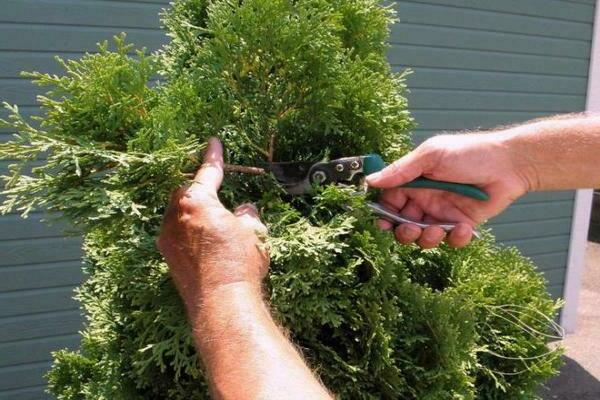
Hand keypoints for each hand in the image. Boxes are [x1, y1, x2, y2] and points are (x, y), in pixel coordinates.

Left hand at [157, 138, 268, 318]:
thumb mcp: (253, 232)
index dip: (213, 157)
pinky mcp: (168, 259)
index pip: (207, 173)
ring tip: (216, 225)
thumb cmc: (239, 263)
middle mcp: (174, 216)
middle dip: (201, 191)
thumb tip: (243, 210)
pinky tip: (207, 245)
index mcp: (195, 201)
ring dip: (195, 214)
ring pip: (179, 215)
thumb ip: (247, 214)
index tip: (213, 142)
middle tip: (218, 194)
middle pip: (186, 193)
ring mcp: (167, 239)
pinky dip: (191, 234)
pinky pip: (178, 236)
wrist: (222, 303)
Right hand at [367, 133, 531, 247]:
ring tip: (438, 230)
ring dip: (427, 239)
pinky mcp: (462, 224)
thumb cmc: (469, 153)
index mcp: (414, 182)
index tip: (381, 223)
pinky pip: (451, 240)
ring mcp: (443, 213)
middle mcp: (425, 199)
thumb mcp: (430, 156)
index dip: (383, 215)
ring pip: (424, 237)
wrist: (509, 164)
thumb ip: (401, 171)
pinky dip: (455, 239)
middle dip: (403, 232)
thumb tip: (370, 180)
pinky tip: (463, 227)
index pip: (389, 202)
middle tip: (411, 229)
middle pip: (402, 225)